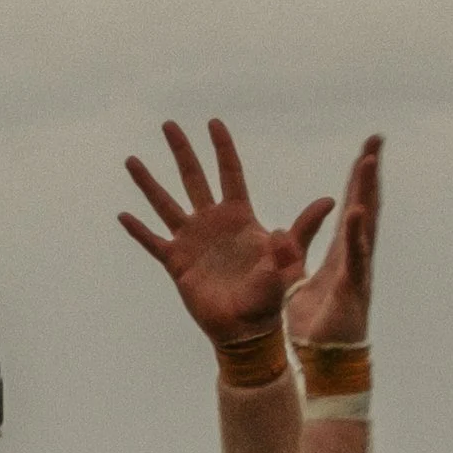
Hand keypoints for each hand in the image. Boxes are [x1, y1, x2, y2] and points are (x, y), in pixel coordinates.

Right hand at [118, 120, 333, 351]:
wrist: (246, 329)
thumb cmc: (270, 295)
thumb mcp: (291, 259)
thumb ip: (304, 229)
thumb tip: (329, 202)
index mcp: (238, 216)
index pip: (230, 173)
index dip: (222, 148)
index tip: (213, 123)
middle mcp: (212, 223)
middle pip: (193, 178)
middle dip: (182, 151)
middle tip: (169, 125)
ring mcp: (192, 241)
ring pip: (165, 204)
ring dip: (148, 182)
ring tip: (132, 160)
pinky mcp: (176, 263)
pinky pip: (153, 242)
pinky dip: (138, 230)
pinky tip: (122, 214)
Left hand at [286, 135, 381, 354]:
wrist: (326, 359)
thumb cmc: (316, 325)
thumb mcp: (297, 281)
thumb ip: (292, 256)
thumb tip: (279, 232)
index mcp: (341, 252)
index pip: (351, 208)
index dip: (357, 180)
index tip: (364, 152)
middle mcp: (355, 254)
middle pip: (366, 205)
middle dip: (369, 173)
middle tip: (375, 140)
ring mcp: (357, 269)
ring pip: (365, 223)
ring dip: (368, 191)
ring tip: (368, 161)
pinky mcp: (352, 286)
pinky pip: (355, 255)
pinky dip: (358, 233)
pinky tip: (359, 210)